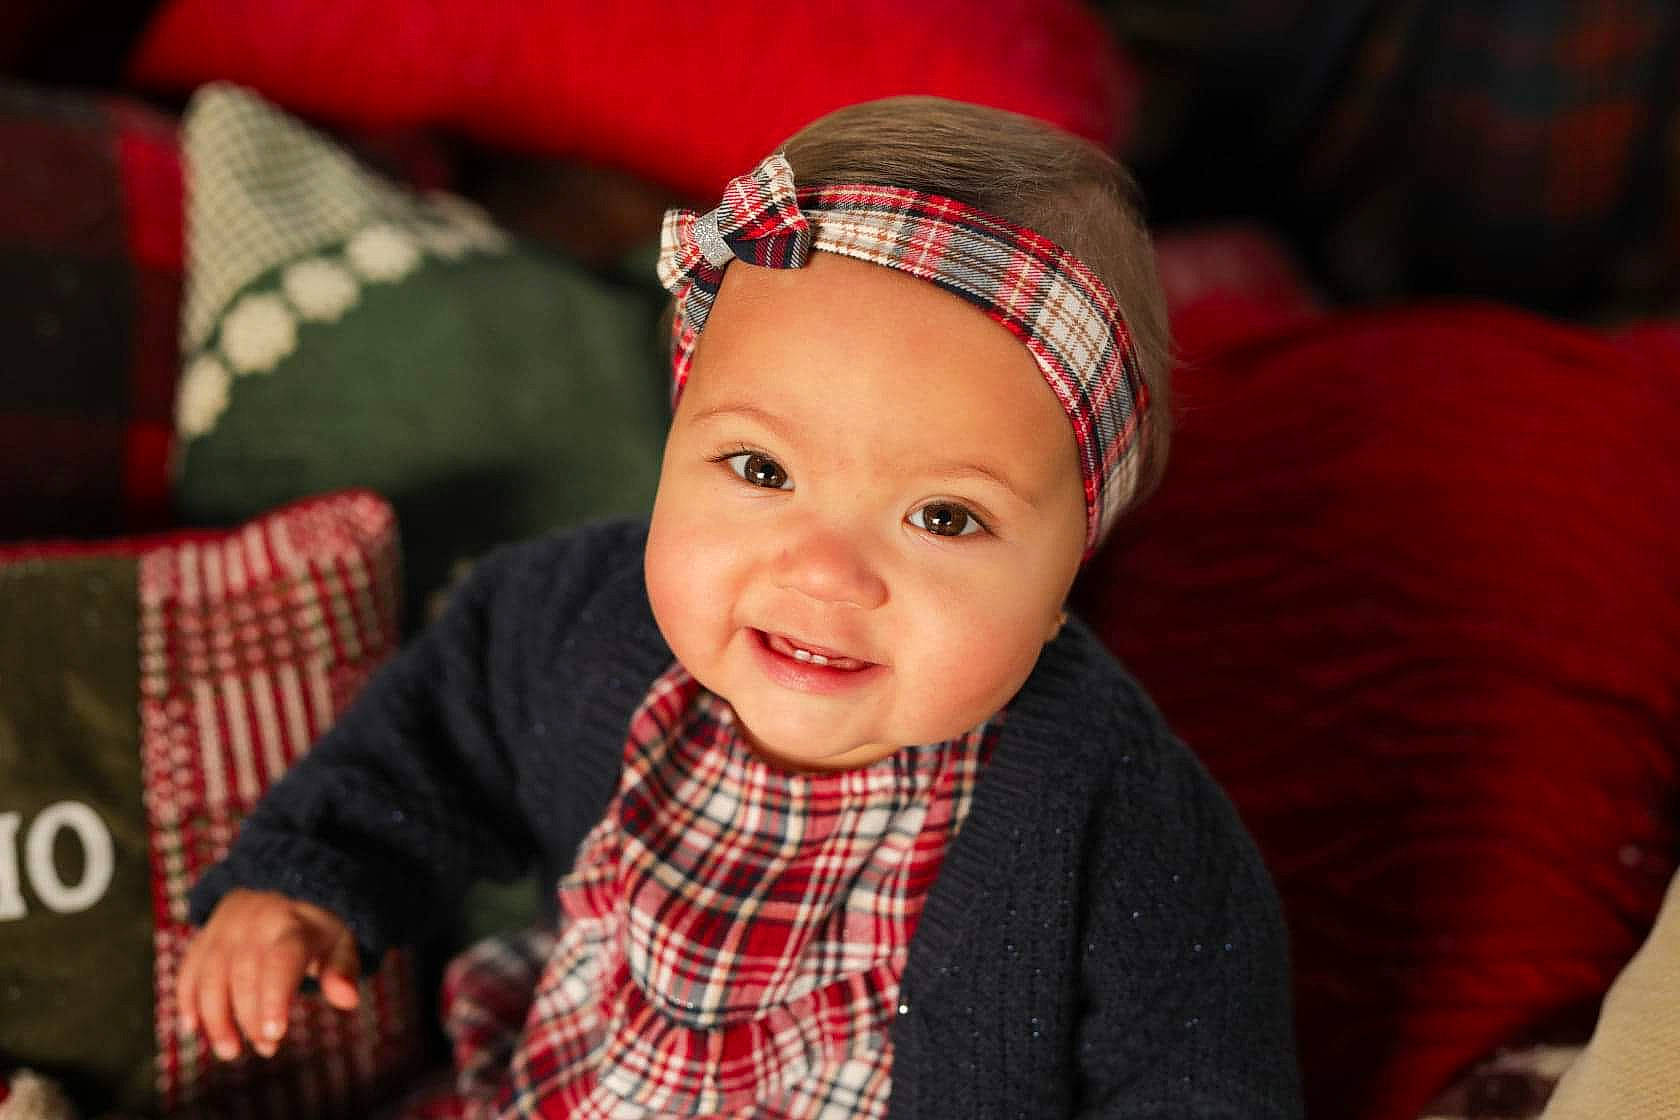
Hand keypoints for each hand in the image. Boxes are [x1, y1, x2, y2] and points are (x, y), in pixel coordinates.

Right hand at [176, 889, 360, 1059]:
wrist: (280, 894)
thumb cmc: (313, 932)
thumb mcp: (339, 943)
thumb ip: (343, 970)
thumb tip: (348, 999)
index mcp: (292, 924)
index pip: (281, 961)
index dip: (275, 998)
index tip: (275, 1034)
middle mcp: (254, 922)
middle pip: (244, 975)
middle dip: (250, 1018)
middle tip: (267, 1048)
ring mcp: (224, 929)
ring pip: (211, 977)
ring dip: (216, 1019)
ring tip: (230, 1051)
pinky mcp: (203, 939)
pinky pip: (189, 971)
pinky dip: (188, 1001)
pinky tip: (193, 1027)